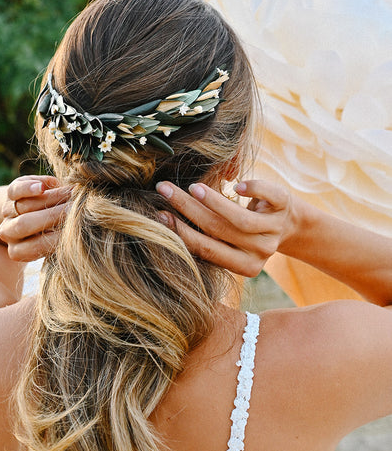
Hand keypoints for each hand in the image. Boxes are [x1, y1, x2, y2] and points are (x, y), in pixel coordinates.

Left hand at [0, 175, 70, 261]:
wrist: (37, 211)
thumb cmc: (53, 230)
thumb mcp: (56, 238)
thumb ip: (60, 238)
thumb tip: (73, 232)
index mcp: (18, 250)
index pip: (34, 247)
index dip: (55, 239)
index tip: (73, 231)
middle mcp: (9, 231)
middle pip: (25, 224)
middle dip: (52, 216)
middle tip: (73, 209)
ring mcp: (8, 211)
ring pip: (25, 205)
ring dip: (51, 198)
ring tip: (72, 194)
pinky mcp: (11, 193)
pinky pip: (15, 190)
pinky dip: (28, 188)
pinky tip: (42, 187)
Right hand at [156, 179, 292, 276]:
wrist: (291, 224)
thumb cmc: (248, 232)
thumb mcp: (232, 243)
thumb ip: (209, 238)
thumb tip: (164, 221)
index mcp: (245, 266)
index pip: (207, 250)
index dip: (181, 232)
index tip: (159, 214)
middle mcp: (261, 251)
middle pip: (218, 230)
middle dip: (187, 209)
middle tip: (164, 190)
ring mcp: (274, 228)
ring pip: (240, 219)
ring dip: (213, 201)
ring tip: (193, 187)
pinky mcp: (284, 205)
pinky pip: (267, 195)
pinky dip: (252, 188)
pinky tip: (235, 184)